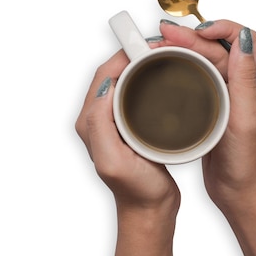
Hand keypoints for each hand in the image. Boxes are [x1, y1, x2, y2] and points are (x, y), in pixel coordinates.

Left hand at [75, 49, 179, 213]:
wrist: (150, 209)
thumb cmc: (136, 189)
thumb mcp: (113, 160)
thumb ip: (100, 124)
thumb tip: (105, 86)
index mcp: (90, 122)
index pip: (104, 76)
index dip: (124, 56)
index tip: (149, 46)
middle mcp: (98, 118)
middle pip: (113, 73)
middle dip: (133, 55)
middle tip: (161, 46)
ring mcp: (113, 120)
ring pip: (124, 80)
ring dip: (141, 64)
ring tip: (164, 54)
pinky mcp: (128, 124)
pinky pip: (134, 92)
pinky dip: (146, 78)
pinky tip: (163, 76)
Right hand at [159, 20, 255, 210]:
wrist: (239, 193)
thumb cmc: (248, 163)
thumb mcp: (247, 121)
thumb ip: (244, 80)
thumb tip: (243, 39)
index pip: (246, 41)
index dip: (223, 28)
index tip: (199, 30)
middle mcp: (246, 85)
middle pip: (220, 48)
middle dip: (193, 36)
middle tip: (164, 33)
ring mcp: (228, 95)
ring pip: (207, 60)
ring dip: (185, 48)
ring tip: (159, 43)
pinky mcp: (212, 105)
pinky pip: (197, 77)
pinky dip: (182, 66)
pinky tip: (164, 66)